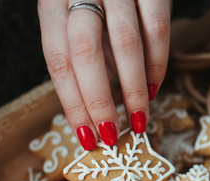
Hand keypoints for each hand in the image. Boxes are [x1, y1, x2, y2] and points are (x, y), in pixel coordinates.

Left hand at [38, 0, 171, 149]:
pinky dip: (157, 63)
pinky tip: (154, 89)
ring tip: (138, 120)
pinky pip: (157, 27)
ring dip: (132, 88)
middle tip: (112, 135)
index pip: (58, 60)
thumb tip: (95, 105)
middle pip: (85, 52)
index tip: (86, 137)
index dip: (72, 103)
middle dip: (99, 101)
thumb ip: (81, 55)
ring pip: (125, 42)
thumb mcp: (73, 18)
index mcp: (52, 3)